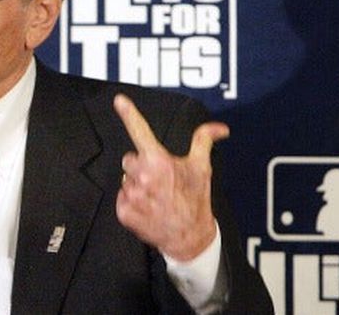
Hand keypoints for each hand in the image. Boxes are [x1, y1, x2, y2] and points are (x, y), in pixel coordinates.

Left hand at [113, 94, 227, 260]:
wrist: (189, 238)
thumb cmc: (195, 201)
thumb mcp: (202, 169)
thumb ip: (204, 141)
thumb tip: (219, 128)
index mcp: (159, 161)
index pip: (141, 131)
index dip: (129, 113)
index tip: (119, 100)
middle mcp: (142, 176)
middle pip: (130, 158)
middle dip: (142, 165)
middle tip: (160, 179)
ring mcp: (131, 195)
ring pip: (126, 178)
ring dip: (138, 184)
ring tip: (156, 196)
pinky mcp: (124, 212)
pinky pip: (122, 197)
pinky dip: (132, 201)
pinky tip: (148, 207)